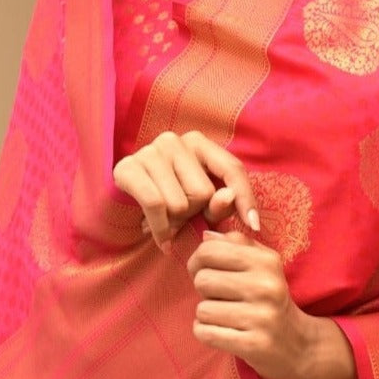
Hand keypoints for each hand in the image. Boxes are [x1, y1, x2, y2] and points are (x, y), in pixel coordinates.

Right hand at [113, 130, 259, 247]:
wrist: (124, 211)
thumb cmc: (171, 206)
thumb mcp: (203, 210)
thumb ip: (221, 205)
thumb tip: (228, 196)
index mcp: (199, 144)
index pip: (232, 168)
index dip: (246, 199)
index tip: (254, 226)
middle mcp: (174, 140)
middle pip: (204, 192)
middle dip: (195, 215)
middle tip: (182, 219)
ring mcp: (149, 151)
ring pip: (180, 203)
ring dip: (175, 224)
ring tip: (167, 222)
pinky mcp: (127, 168)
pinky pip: (155, 205)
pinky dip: (160, 229)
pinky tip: (161, 238)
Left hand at [186, 231, 357, 378]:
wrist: (299, 345)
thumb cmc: (271, 300)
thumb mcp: (263, 265)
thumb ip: (236, 245)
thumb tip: (206, 235)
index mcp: (266, 261)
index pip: (209, 250)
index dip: (198, 262)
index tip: (208, 272)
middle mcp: (266, 286)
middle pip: (202, 280)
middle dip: (204, 291)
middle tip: (221, 298)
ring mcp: (261, 317)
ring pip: (202, 310)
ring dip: (208, 316)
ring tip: (227, 317)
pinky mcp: (253, 344)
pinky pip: (205, 333)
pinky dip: (206, 333)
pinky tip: (223, 332)